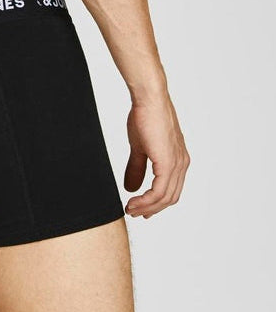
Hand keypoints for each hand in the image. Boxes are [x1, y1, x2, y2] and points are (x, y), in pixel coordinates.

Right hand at [124, 94, 189, 218]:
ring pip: (165, 197)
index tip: (140, 208)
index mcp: (178, 159)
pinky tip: (134, 201)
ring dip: (147, 206)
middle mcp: (181, 164)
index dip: (156, 203)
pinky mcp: (169, 163)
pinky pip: (159, 191)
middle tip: (134, 212)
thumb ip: (137, 168)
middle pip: (170, 198)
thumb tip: (131, 187)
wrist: (149, 100)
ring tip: (131, 209)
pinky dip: (147, 200)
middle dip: (151, 208)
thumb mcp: (140, 147)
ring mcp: (177, 164)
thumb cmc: (145, 116)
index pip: (170, 190)